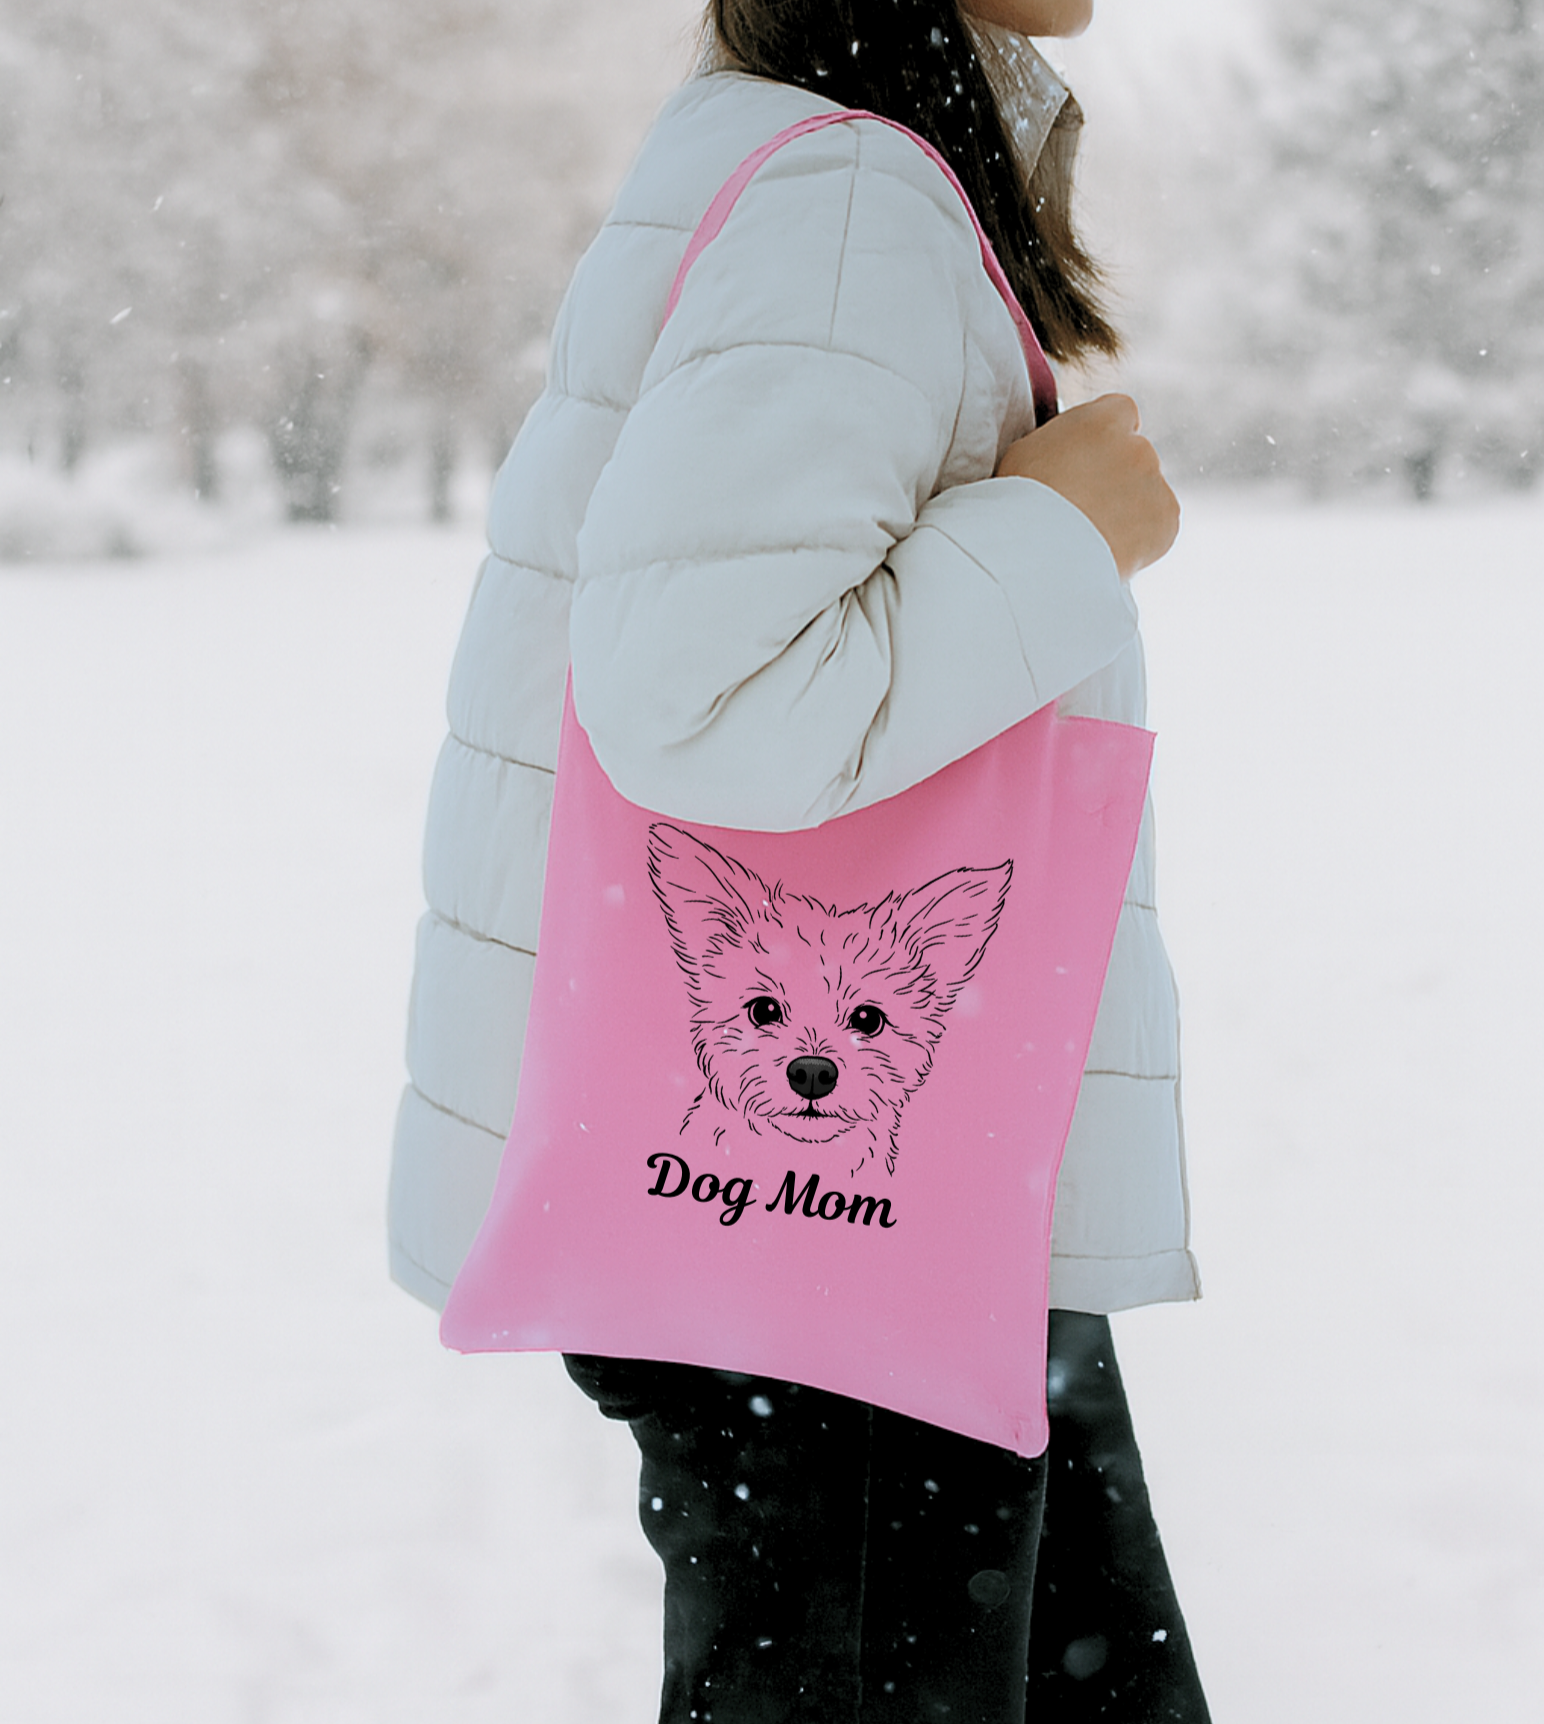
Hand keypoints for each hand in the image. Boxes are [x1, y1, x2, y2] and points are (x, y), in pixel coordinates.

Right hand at [996, 393, 1178, 578]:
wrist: (1038, 551)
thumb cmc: (1020, 503)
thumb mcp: (1027, 453)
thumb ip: (1060, 443)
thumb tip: (1066, 452)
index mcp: (1102, 422)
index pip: (1121, 412)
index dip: (1108, 437)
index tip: (1093, 458)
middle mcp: (1136, 446)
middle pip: (1135, 456)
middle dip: (1117, 478)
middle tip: (1086, 508)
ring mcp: (1155, 483)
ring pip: (1147, 493)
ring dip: (1129, 509)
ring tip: (1093, 535)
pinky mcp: (1166, 519)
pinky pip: (1159, 526)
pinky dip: (1142, 539)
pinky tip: (1109, 548)